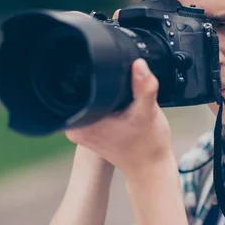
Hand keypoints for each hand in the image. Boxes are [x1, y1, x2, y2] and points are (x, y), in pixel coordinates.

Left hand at [64, 9, 172, 176]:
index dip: (85, 69)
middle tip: (115, 78)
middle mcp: (76, 127)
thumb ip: (144, 87)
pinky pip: (91, 103)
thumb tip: (139, 65)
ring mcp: (81, 127)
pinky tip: (117, 97)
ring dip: (99, 87)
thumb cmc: (148, 146)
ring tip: (119, 90)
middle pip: (77, 87)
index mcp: (81, 124)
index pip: (72, 86)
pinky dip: (103, 96)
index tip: (98, 57)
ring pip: (84, 94)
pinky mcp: (90, 127)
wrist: (152, 167)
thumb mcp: (148, 112)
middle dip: (95, 77)